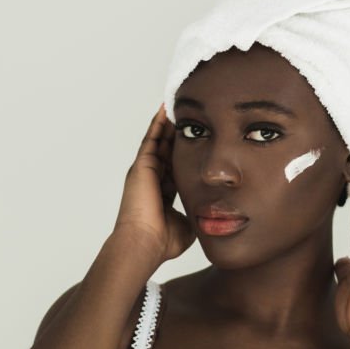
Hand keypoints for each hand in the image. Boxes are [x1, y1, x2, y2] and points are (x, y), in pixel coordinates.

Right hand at [112, 103, 196, 262]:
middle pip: (166, 151)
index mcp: (163, 194)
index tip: (197, 143)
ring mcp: (145, 172)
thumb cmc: (163, 241)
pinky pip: (151, 139)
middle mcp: (152, 180)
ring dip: (166, 124)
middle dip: (175, 135)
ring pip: (158, 141)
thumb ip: (195, 213)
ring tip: (176, 105)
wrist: (145, 243)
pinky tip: (165, 109)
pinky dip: (157, 123)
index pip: (175, 169)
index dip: (185, 155)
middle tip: (187, 116)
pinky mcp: (141, 166)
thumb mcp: (187, 224)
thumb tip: (207, 211)